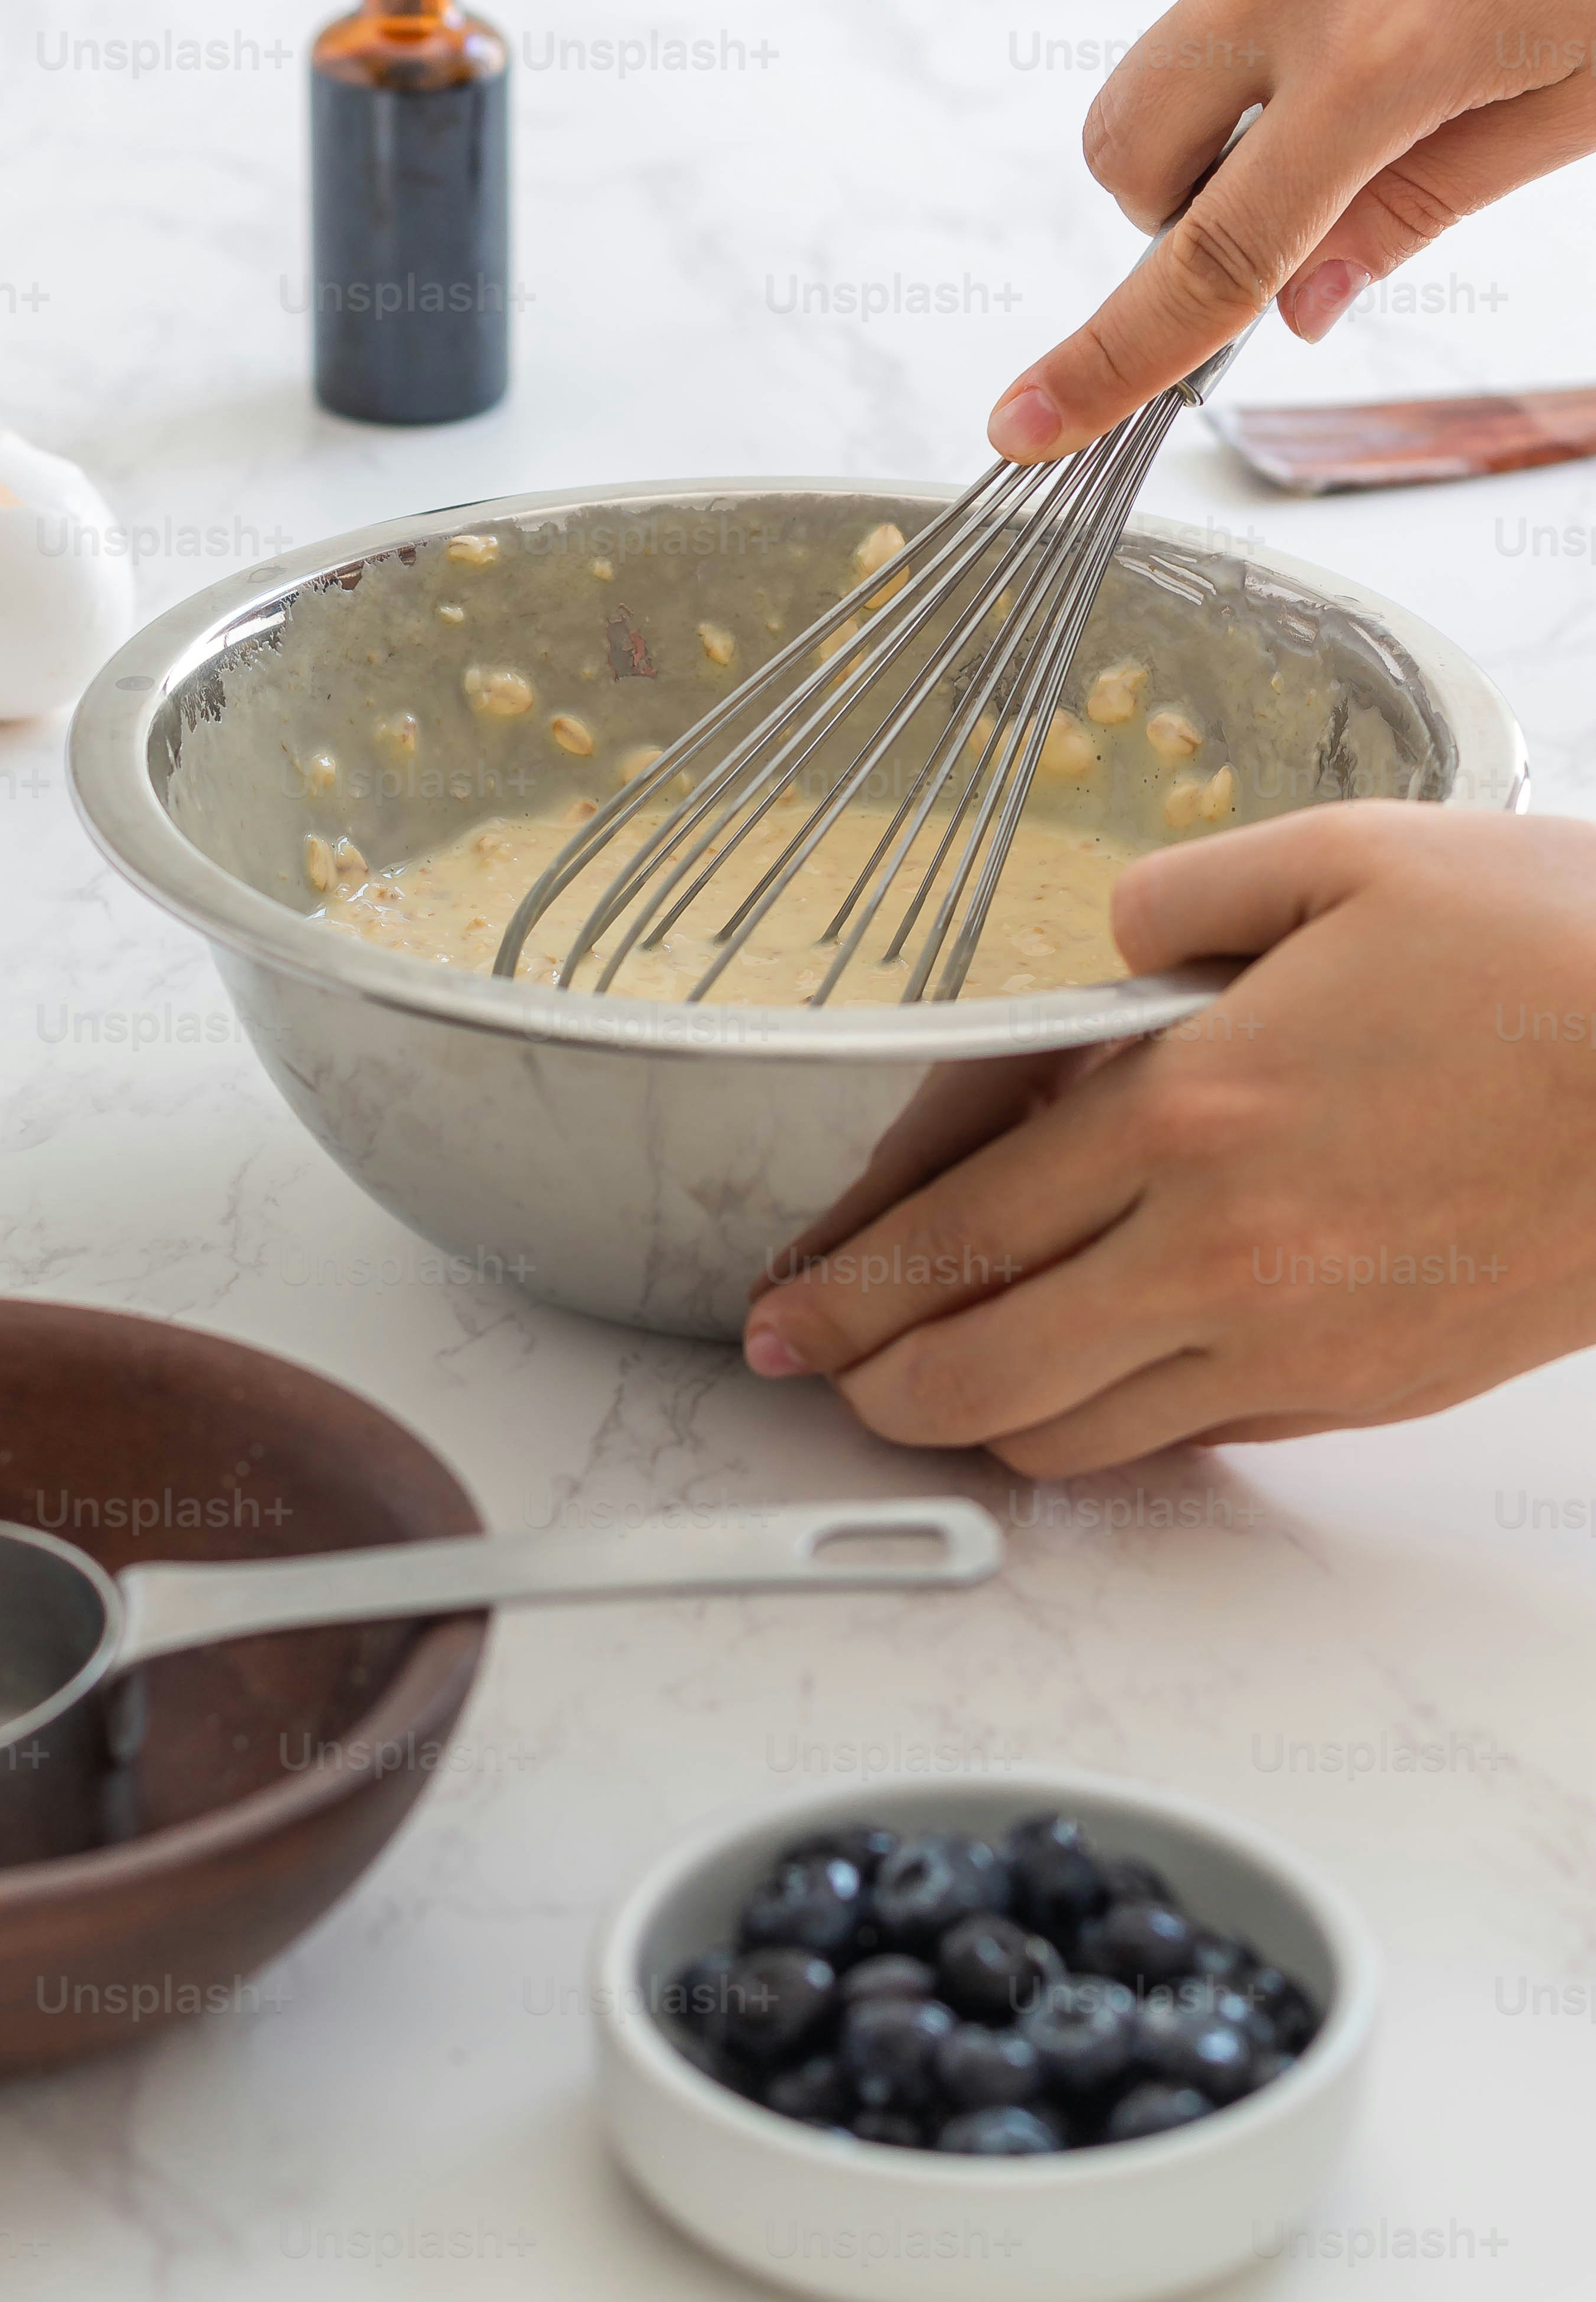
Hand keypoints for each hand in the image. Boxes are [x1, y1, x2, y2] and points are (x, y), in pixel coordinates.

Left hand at [742, 806, 1595, 1471]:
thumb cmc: (1557, 955)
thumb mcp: (1345, 859)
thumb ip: (1178, 896)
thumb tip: (1096, 943)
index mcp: (1188, 1111)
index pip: (954, 1233)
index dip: (843, 1286)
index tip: (783, 1308)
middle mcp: (1220, 1251)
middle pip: (984, 1369)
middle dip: (871, 1386)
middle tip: (815, 1375)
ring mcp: (1296, 1341)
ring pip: (1079, 1435)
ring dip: (982, 1425)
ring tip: (932, 1395)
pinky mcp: (1367, 1393)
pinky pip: (1198, 1442)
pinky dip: (1117, 1430)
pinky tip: (1091, 1391)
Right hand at [987, 0, 1595, 461]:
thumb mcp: (1584, 89)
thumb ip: (1427, 202)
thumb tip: (1306, 302)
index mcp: (1382, 53)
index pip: (1208, 260)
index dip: (1108, 363)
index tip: (1025, 422)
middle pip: (1130, 150)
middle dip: (1176, 197)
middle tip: (1296, 173)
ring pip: (1187, 42)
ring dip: (1255, 61)